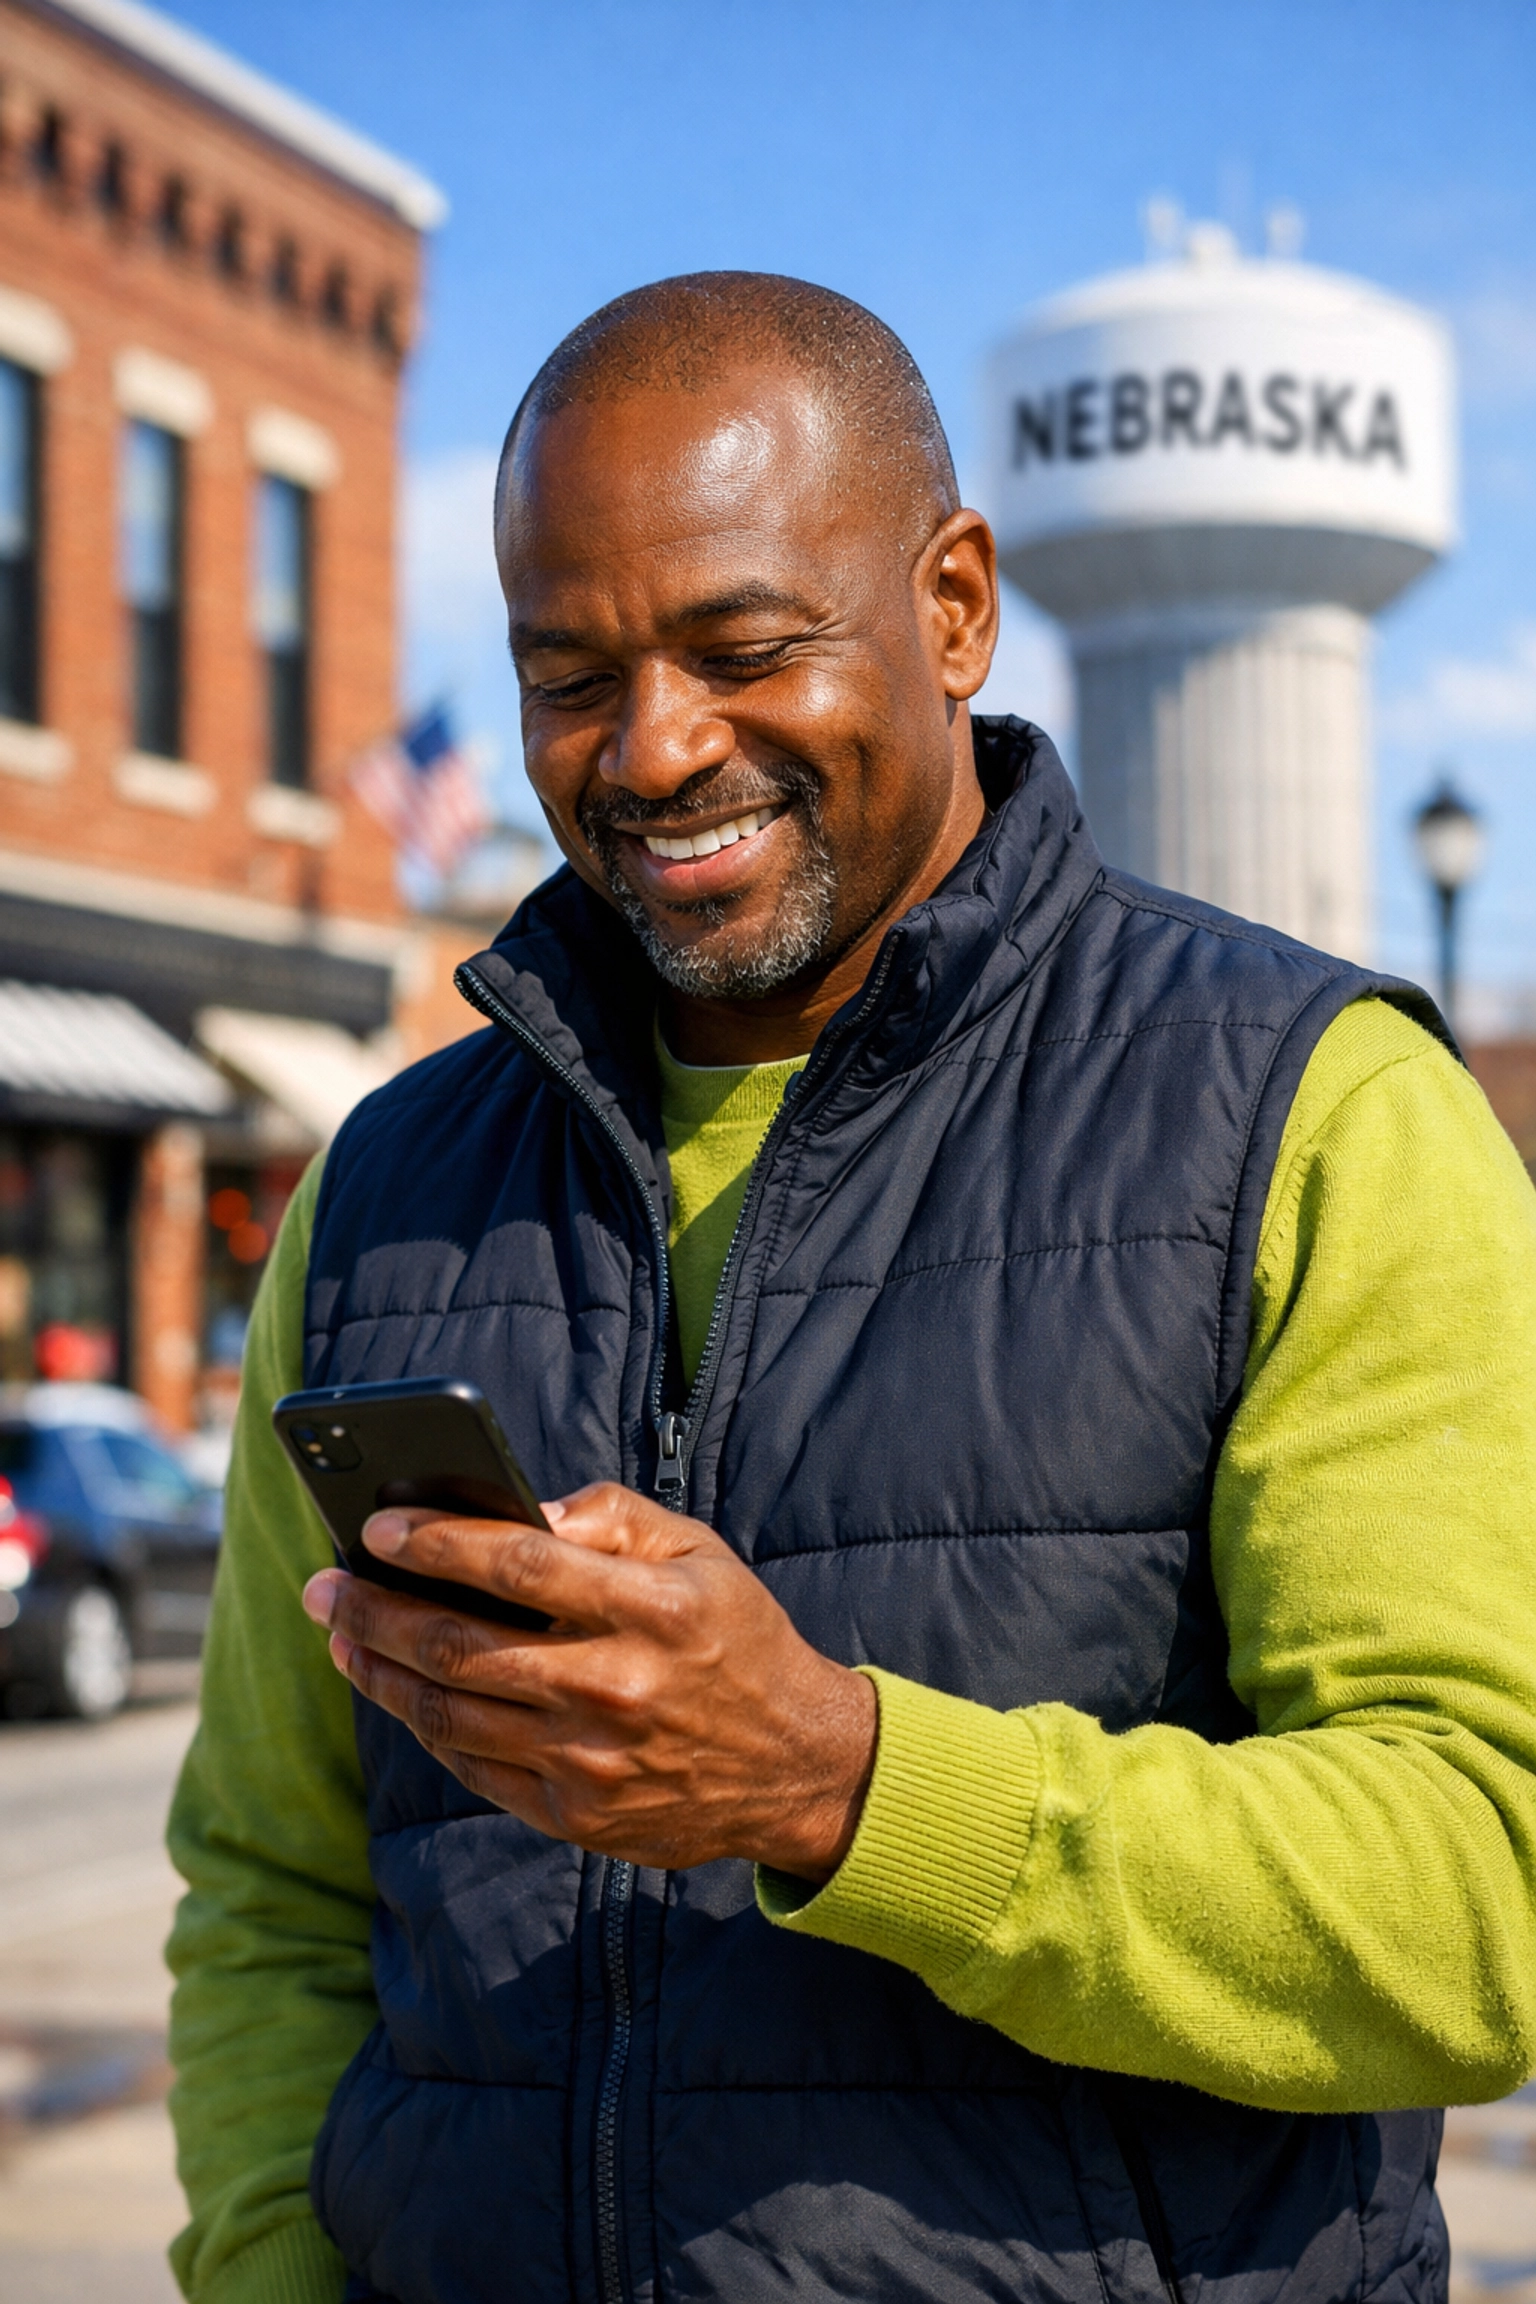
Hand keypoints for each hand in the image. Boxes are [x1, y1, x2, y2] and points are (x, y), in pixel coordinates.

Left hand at [300, 1484, 876, 1880]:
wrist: (794, 1765)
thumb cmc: (736, 1638)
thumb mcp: (699, 1553)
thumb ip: (612, 1517)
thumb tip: (520, 1508)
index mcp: (652, 1611)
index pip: (520, 1566)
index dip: (438, 1542)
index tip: (376, 1525)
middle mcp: (614, 1688)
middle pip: (461, 1647)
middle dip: (376, 1611)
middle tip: (324, 1589)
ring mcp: (590, 1762)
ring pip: (451, 1714)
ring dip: (381, 1672)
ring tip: (342, 1640)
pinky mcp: (576, 1816)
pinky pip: (475, 1767)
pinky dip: (427, 1726)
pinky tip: (400, 1691)